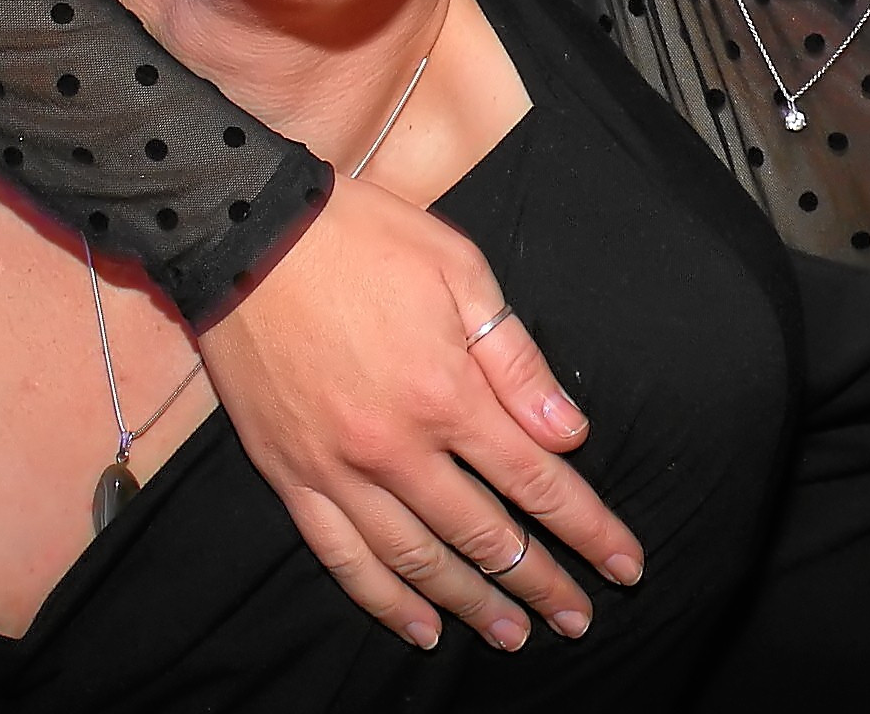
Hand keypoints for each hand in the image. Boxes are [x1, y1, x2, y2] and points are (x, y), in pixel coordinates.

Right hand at [195, 174, 642, 650]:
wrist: (245, 234)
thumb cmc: (363, 241)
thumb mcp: (459, 272)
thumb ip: (515, 360)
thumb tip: (569, 434)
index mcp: (447, 394)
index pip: (537, 483)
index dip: (588, 531)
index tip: (624, 567)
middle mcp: (397, 448)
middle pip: (486, 536)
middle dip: (541, 582)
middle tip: (578, 620)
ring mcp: (338, 470)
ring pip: (417, 561)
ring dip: (472, 604)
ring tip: (512, 636)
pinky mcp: (290, 477)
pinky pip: (343, 558)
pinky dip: (384, 601)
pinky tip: (420, 628)